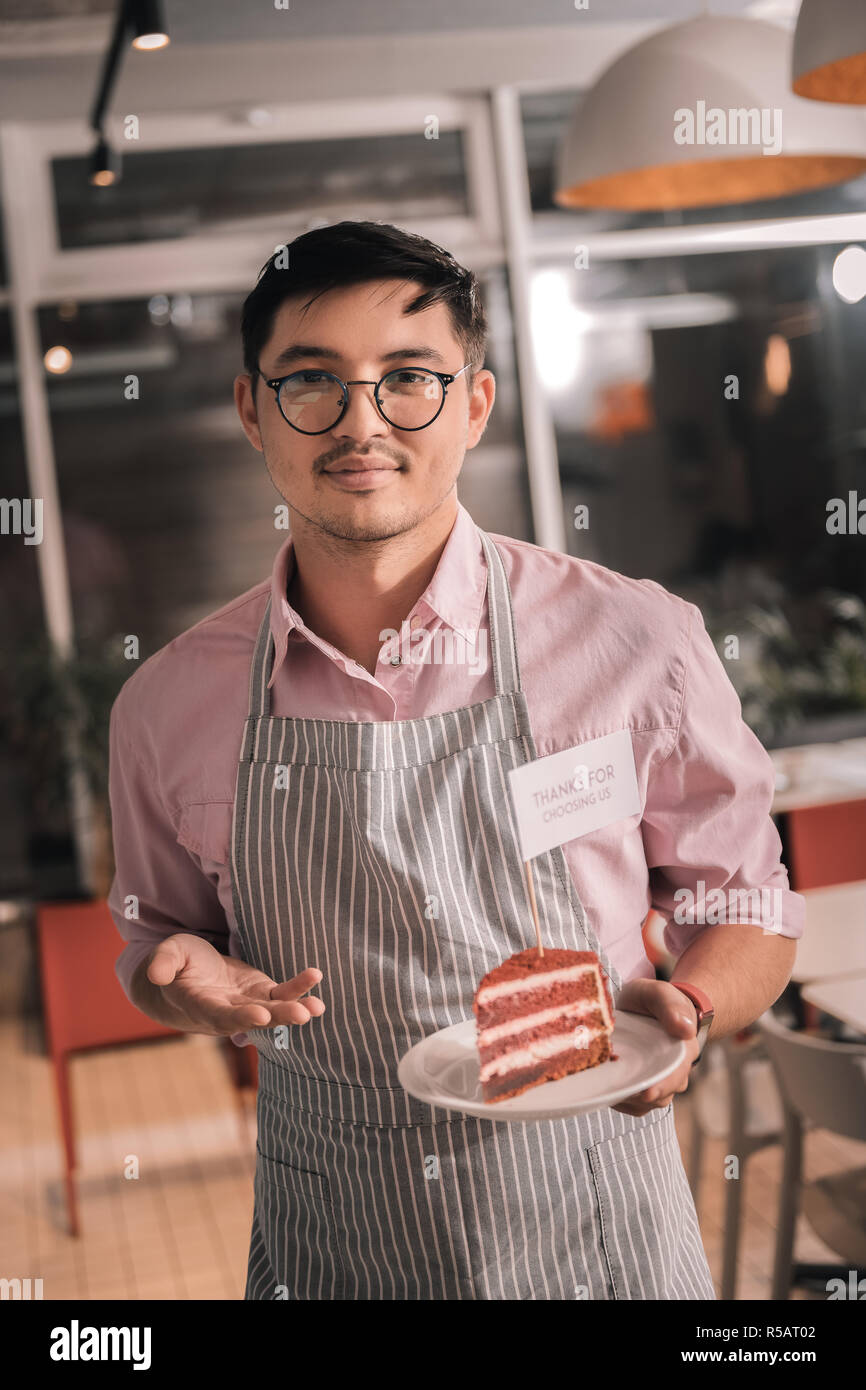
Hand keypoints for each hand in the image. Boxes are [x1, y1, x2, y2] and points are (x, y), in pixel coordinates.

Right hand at [145, 932, 325, 1036]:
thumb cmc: (175, 963)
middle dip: (278, 1018)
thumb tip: (156, 973)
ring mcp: (246, 1005)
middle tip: (302, 1015)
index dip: (240, 1018)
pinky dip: (298, 989)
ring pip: (273, 1011)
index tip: (260, 1016)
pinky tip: (315, 978)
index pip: (221, 1017)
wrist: (187, 974)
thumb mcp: (166, 955)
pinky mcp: (261, 994)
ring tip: (317, 1008)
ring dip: (295, 1010)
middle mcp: (226, 1012)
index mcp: (200, 1006)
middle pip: (254, 1019)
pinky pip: (282, 994)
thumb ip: (163, 963)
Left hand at [610, 978, 699, 1115]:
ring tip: (606, 1087)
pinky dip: (619, 1100)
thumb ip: (669, 1005)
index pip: (677, 1074)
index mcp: (684, 1050)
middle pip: (660, 1094)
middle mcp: (675, 1072)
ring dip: (626, 1099)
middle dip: (639, 1096)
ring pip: (645, 1103)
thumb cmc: (653, 1001)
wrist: (646, 1009)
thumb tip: (685, 1030)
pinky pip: (632, 1104)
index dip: (663, 1085)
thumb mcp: (658, 993)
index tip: (647, 1093)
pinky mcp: (640, 1089)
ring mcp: (658, 1083)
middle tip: (617, 1091)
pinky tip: (605, 1089)